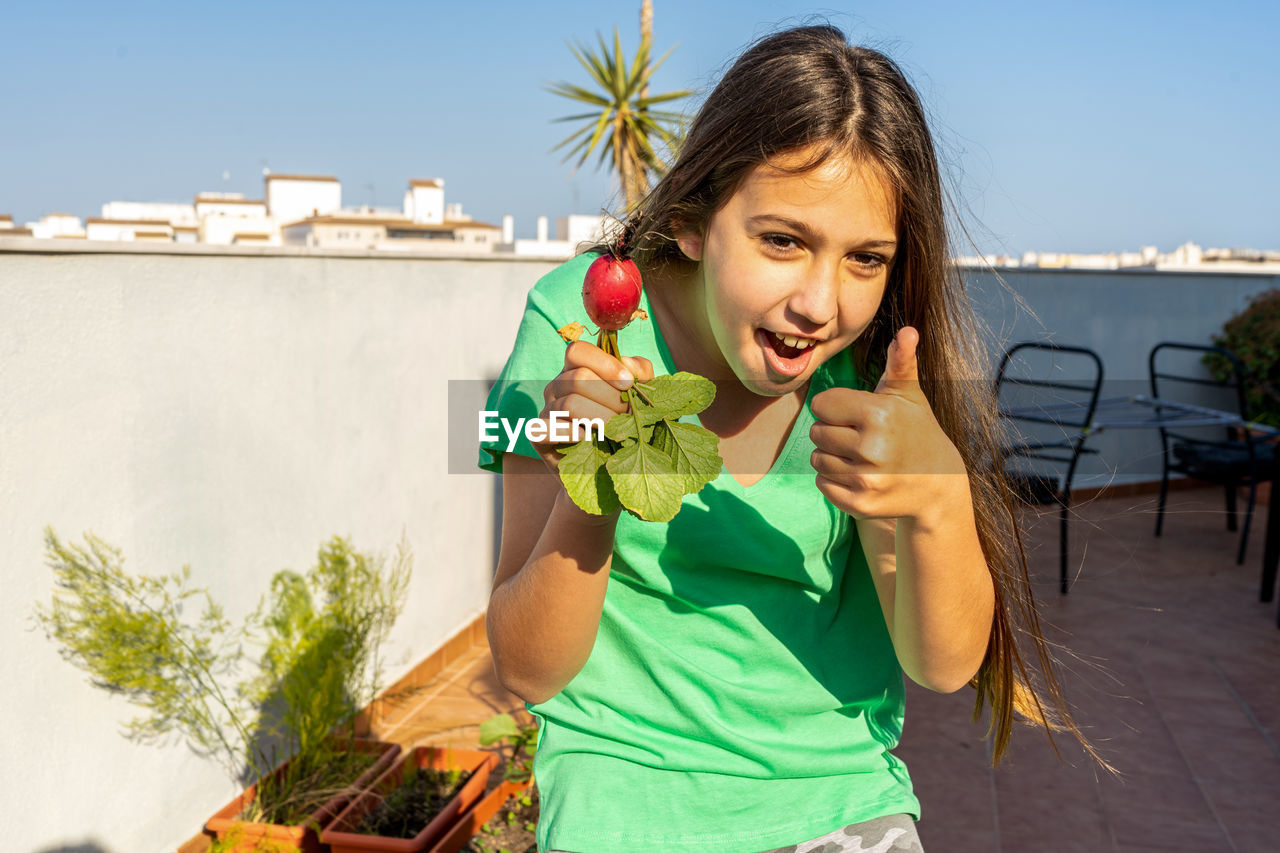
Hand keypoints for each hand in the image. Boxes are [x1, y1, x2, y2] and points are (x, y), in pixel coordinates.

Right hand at [536, 340, 653, 474]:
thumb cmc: (626, 428)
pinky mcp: (538, 436)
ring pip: (569, 404)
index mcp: (577, 370)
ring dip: (600, 419)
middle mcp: (557, 386)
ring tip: (616, 432)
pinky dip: (570, 434)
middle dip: (611, 398)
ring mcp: (545, 410)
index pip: (577, 351)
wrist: (610, 472)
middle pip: (578, 378)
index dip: (604, 364)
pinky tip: (586, 439)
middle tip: (628, 417)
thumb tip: (627, 364)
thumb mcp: (640, 397)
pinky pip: (547, 428)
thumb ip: (640, 374)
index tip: (628, 383)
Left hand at [809, 327, 967, 520]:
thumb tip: (908, 331)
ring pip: (817, 459)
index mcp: (877, 415)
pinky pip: (822, 484)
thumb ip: (901, 362)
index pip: (821, 405)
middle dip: (833, 432)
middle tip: (858, 436)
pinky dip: (833, 479)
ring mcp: (865, 479)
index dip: (834, 407)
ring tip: (859, 455)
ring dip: (831, 456)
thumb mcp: (909, 396)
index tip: (855, 414)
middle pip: (816, 432)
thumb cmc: (918, 431)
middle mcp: (871, 448)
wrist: (939, 485)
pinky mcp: (859, 504)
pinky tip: (858, 474)